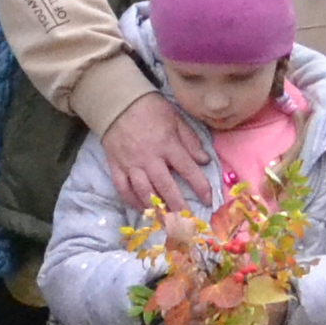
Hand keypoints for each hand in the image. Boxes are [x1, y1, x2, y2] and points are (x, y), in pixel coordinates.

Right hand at [101, 92, 216, 212]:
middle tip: (187, 221)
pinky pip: (123, 189)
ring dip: (157, 209)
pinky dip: (132, 201)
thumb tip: (204, 161)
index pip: (188, 170)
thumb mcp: (176, 118)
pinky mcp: (116, 166)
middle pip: (166, 187)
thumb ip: (190, 141)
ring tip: (167, 221)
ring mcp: (131, 164)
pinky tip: (141, 209)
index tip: (208, 200)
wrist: (118, 102)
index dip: (200, 187)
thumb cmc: (151, 108)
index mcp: (168, 145)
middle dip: (179, 206)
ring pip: (144, 192)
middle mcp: (150, 158)